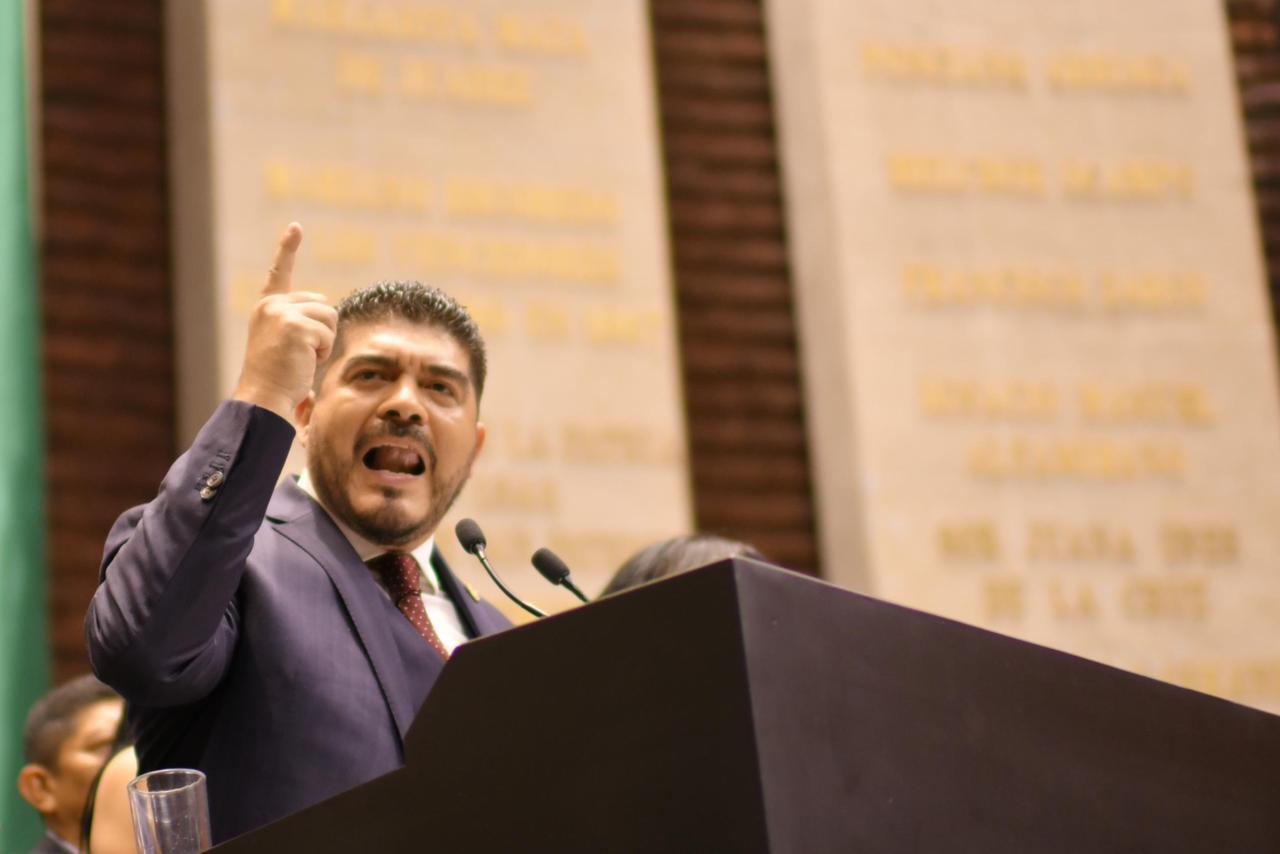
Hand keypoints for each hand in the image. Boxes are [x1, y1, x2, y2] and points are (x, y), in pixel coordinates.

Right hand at [232, 223, 337, 422]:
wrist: (263, 396)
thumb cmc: (278, 378)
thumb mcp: (285, 342)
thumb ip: (300, 323)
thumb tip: (325, 320)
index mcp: (267, 308)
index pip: (279, 273)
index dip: (287, 249)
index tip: (295, 227)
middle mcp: (272, 305)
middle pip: (322, 304)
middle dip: (322, 330)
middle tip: (301, 353)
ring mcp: (283, 314)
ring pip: (329, 317)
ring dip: (325, 341)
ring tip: (302, 358)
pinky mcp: (297, 327)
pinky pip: (329, 333)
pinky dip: (323, 351)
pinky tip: (304, 362)